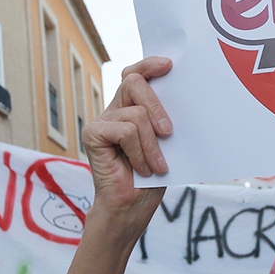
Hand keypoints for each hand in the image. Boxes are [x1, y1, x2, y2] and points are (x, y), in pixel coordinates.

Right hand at [82, 56, 171, 221]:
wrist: (131, 208)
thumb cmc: (151, 178)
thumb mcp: (165, 143)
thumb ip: (164, 119)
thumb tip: (182, 96)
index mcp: (130, 108)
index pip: (134, 75)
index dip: (149, 64)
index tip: (169, 65)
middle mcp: (114, 110)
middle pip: (134, 83)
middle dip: (157, 105)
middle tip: (169, 132)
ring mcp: (101, 121)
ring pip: (136, 114)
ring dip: (152, 144)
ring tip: (156, 166)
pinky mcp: (92, 134)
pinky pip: (125, 131)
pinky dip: (140, 152)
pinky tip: (142, 169)